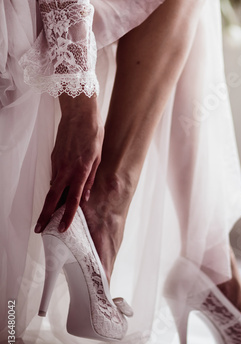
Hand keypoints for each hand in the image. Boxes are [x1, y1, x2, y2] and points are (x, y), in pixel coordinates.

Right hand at [35, 94, 103, 232]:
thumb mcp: (98, 157)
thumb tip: (85, 197)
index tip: (62, 228)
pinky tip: (57, 194)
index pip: (73, 199)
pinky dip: (54, 187)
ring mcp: (57, 163)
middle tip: (39, 229)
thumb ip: (91, 179)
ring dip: (49, 203)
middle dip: (45, 215)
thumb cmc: (93, 133)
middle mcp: (67, 169)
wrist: (79, 113)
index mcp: (81, 171)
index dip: (68, 215)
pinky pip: (54, 176)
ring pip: (52, 187)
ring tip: (47, 217)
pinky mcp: (53, 157)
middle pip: (53, 197)